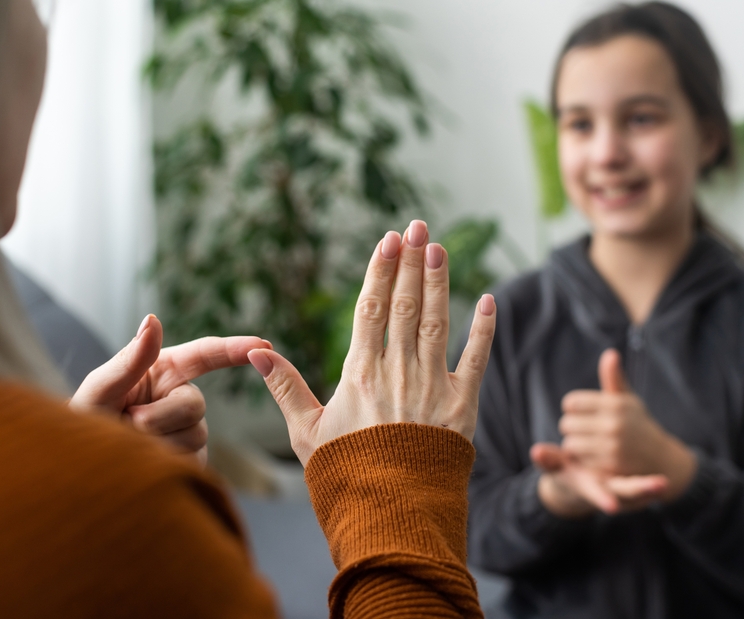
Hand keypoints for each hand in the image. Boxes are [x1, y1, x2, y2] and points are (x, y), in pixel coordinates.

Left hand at [70, 314, 271, 464]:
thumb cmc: (83, 423)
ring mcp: (187, 430)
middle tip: (128, 423)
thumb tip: (153, 319)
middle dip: (161, 416)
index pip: (205, 355)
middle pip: (195, 404)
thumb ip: (130, 359)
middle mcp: (179, 398)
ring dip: (158, 442)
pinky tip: (145, 462)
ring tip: (129, 445)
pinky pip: (192, 459)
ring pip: (195, 434)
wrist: (79, 470)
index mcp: (162, 371)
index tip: (263, 345)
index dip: (234, 349)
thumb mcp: (99, 389)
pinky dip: (166, 462)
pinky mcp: (190, 460)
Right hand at [247, 220, 496, 465]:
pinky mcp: (462, 405)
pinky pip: (476, 359)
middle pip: (405, 305)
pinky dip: (483, 329)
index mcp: (360, 374)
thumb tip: (254, 351)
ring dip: (439, 282)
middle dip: (411, 262)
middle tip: (418, 227)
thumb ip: (285, 387)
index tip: (388, 239)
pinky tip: (488, 300)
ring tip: (439, 248)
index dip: (380, 270)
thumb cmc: (344, 475)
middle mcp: (398, 372)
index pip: (370, 308)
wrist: (390, 515)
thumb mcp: (305, 432)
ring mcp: (432, 386)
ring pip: (437, 321)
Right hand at [531, 443, 667, 516]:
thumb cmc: (565, 474)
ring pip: (635, 492)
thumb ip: (548, 460)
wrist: (579, 489)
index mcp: (588, 487)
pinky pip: (641, 487)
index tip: (611, 506)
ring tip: (664, 484)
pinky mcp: (630, 488)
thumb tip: (536, 451)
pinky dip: (651, 486)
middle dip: (638, 490)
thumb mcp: (556, 469)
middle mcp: (605, 492)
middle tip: (658, 486)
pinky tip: (666, 480)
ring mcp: (619, 492)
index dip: (602, 498)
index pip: (595, 493)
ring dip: (649, 490)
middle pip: (623, 493)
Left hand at [532, 349, 695, 515]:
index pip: (571, 402)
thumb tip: (610, 354)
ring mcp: (612, 446)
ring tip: (588, 443)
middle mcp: (614, 423)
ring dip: (575, 445)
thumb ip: (614, 378)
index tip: (582, 413)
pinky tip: (593, 456)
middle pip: (567, 423)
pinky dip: (582, 459)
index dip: (573, 408)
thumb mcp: (628, 400)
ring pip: (570, 443)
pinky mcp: (610, 466)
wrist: (660, 458)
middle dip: (572, 427)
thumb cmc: (637, 424)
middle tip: (584, 430)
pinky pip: (579, 460)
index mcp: (615, 403)